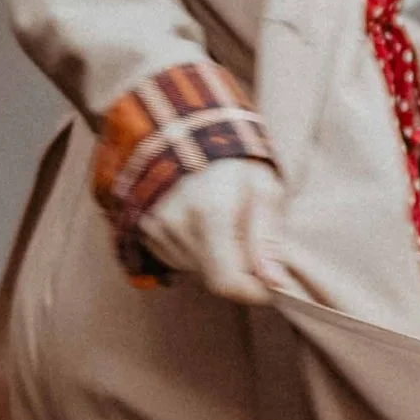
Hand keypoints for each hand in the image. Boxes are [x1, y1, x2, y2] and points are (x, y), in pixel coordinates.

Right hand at [142, 159, 296, 303]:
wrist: (185, 128)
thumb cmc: (234, 158)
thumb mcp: (264, 187)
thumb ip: (268, 238)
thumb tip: (275, 282)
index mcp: (210, 213)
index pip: (228, 282)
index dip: (254, 291)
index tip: (271, 282)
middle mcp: (176, 224)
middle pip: (214, 278)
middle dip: (238, 268)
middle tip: (249, 236)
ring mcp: (155, 228)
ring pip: (195, 269)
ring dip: (215, 257)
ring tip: (222, 220)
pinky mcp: (143, 230)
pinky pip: (176, 258)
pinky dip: (194, 248)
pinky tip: (200, 220)